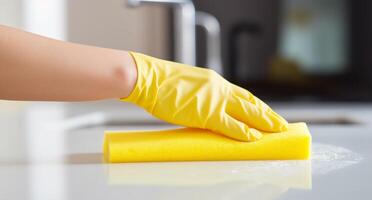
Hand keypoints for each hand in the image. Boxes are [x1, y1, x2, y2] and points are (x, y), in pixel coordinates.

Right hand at [121, 52, 287, 140]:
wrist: (149, 78)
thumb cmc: (163, 83)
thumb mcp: (190, 85)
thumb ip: (203, 96)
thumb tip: (207, 109)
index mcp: (215, 82)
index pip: (243, 94)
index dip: (257, 105)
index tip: (267, 112)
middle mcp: (219, 88)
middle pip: (250, 103)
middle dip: (267, 114)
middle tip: (281, 124)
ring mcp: (214, 100)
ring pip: (246, 112)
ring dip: (263, 122)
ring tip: (277, 131)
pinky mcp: (206, 113)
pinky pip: (230, 125)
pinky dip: (243, 132)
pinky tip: (254, 138)